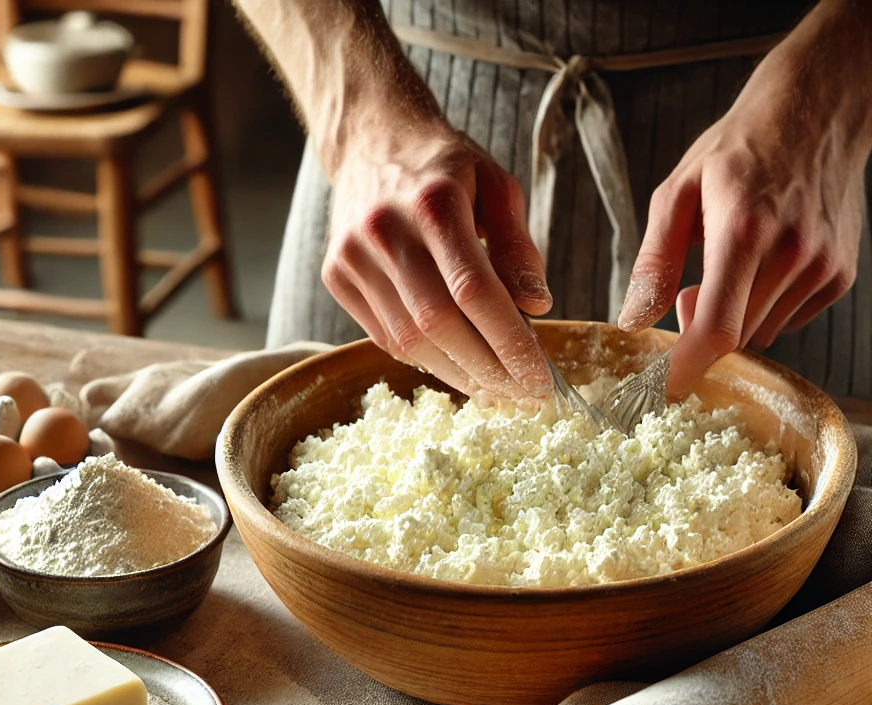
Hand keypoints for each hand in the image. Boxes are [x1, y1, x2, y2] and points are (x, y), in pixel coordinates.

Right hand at [322, 127, 553, 398]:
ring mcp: (352, 257)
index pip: (475, 291)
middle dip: (486, 368)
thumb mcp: (496, 187)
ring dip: (456, 372)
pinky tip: (455, 365)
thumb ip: (518, 247)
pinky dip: (424, 358)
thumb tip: (537, 306)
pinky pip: (384, 336)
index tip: (538, 377)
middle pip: (439, 324)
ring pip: (408, 340)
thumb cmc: (444, 167)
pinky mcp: (336, 276)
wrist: (372, 141)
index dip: (509, 342)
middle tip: (520, 393)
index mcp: (433, 202)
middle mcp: (385, 231)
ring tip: (492, 387)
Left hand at [618, 2, 871, 395]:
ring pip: (759, 333)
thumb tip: (632, 322)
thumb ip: (653, 263)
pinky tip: (762, 265)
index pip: (716, 327)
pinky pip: (786, 320)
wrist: (818, 111)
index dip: (685, 368)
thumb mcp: (677, 193)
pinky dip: (762, 308)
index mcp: (744, 231)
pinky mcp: (839, 275)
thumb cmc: (739, 149)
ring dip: (733, 318)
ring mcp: (822, 267)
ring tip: (730, 265)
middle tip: (691, 290)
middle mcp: (791, 253)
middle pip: (732, 338)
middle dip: (700, 330)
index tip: (658, 388)